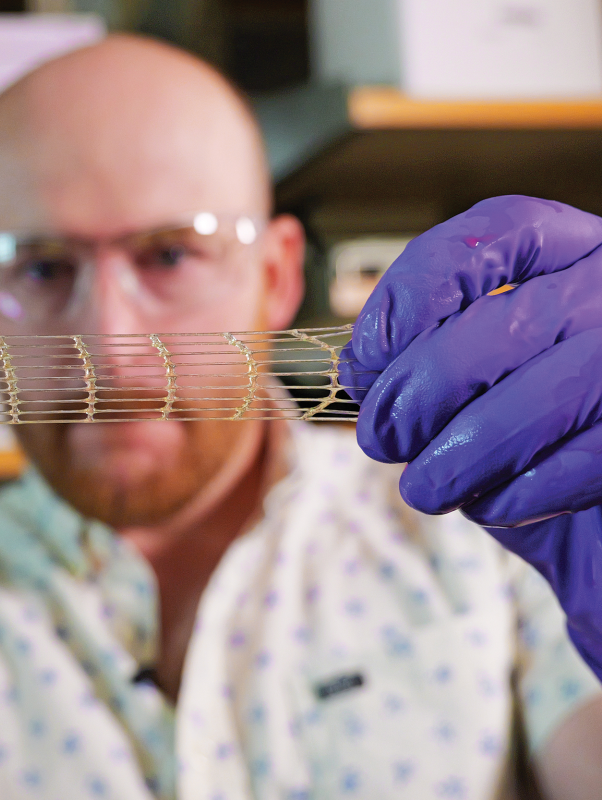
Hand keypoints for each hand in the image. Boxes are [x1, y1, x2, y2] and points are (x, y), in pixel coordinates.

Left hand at [340, 195, 601, 676]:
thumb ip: (432, 351)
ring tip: (426, 485)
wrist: (601, 514)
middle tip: (382, 437)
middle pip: (503, 324)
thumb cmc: (539, 434)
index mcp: (576, 255)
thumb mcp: (482, 374)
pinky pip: (573, 466)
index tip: (367, 354)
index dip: (414, 289)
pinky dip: (512, 495)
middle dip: (419, 393)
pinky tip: (490, 502)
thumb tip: (363, 368)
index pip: (496, 232)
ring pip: (536, 400)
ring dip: (456, 456)